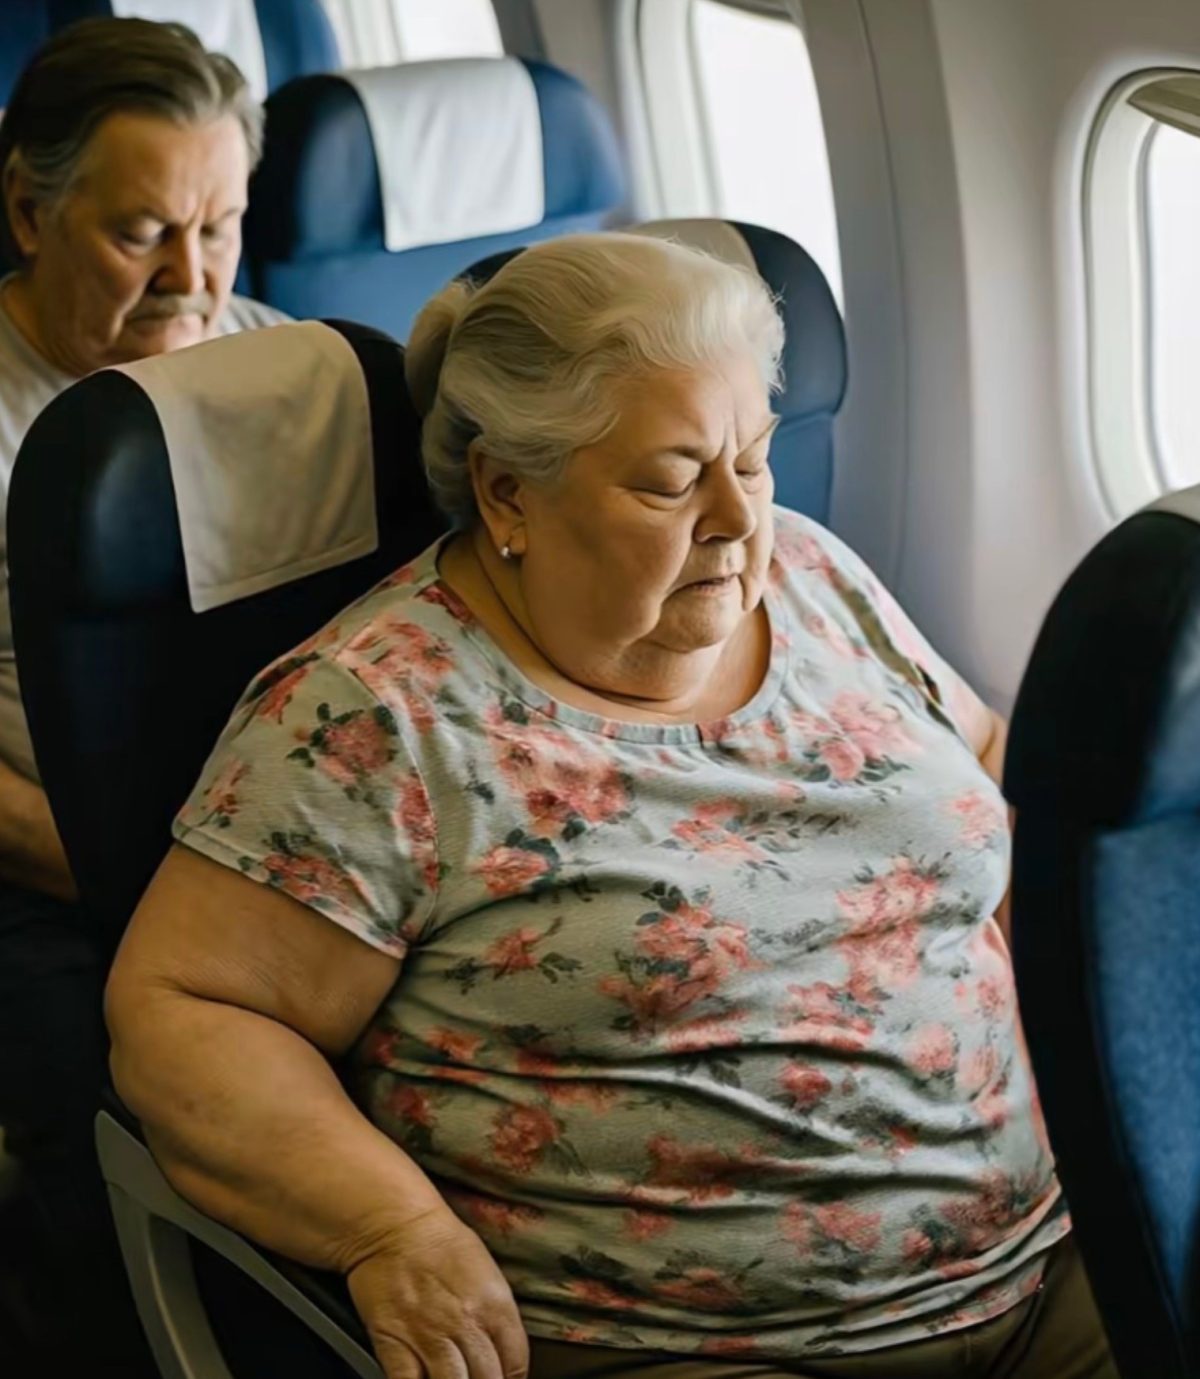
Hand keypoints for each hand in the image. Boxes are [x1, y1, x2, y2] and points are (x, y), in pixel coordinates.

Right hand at [346, 1208, 529, 1378]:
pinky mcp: (396, 1345)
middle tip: (479, 1378)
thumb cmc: (439, 1240)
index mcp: (495, 1304)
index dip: (512, 1378)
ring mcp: (431, 1337)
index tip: (503, 1378)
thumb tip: (501, 1349)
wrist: (393, 1224)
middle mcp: (467, 1324)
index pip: (516, 1363)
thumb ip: (497, 1314)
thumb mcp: (486, 1270)